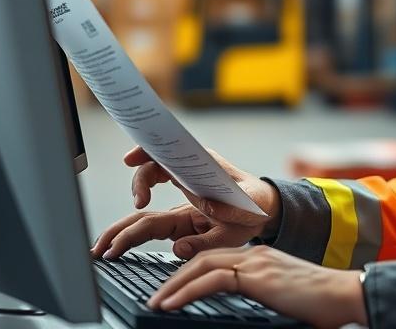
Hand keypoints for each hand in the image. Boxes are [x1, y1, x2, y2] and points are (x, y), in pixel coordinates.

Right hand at [91, 146, 280, 259]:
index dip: (149, 152)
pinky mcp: (184, 187)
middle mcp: (193, 166)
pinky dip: (143, 193)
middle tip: (138, 202)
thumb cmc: (255, 207)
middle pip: (157, 162)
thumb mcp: (243, 219)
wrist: (264, 206)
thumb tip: (179, 245)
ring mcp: (187, 176)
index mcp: (206, 166)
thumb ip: (216, 228)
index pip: (172, 150)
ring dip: (136, 189)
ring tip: (131, 216)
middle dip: (138, 178)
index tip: (131, 160)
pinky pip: (158, 185)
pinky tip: (136, 208)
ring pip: (153, 173)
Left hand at [147, 245, 367, 328]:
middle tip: (156, 297)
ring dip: (174, 284)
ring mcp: (257, 261)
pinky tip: (171, 304)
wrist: (348, 294)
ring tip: (156, 302)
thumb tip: (241, 313)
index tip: (173, 291)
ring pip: (203, 264)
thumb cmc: (324, 303)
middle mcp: (256, 254)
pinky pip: (214, 279)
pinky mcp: (259, 275)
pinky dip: (188, 291)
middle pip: (203, 258)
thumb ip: (261, 298)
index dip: (190, 273)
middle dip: (175, 277)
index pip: (216, 260)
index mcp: (261, 259)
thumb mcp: (284, 298)